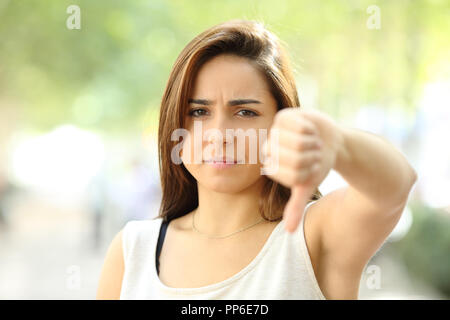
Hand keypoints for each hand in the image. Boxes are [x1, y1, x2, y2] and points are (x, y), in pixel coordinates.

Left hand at [262, 108, 343, 232]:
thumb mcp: (306, 185)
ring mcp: (274, 131)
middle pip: (296, 159)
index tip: (310, 167)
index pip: (292, 175)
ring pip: (299, 143)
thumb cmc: (316, 164)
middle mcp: (268, 148)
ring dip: (313, 144)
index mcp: (271, 166)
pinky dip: (312, 130)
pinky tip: (309, 129)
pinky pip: (301, 127)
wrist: (328, 141)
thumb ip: (296, 206)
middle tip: (313, 154)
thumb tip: (289, 231)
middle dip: (312, 158)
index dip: (309, 171)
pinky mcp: (283, 116)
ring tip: (312, 142)